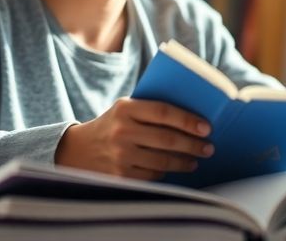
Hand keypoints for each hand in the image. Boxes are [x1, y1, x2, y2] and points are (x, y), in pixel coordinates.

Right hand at [55, 97, 214, 179]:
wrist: (77, 150)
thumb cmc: (112, 126)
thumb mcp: (125, 110)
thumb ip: (151, 110)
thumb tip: (192, 117)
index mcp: (125, 108)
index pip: (164, 112)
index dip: (188, 120)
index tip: (207, 127)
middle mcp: (122, 132)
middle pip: (168, 139)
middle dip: (193, 145)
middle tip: (208, 147)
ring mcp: (120, 156)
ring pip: (163, 161)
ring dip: (184, 162)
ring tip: (195, 160)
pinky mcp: (120, 176)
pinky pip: (152, 175)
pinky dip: (165, 172)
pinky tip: (173, 169)